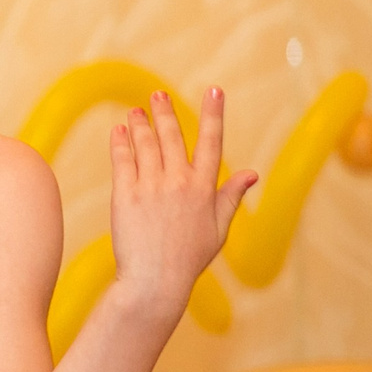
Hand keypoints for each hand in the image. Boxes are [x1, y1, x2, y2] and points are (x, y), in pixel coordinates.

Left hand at [109, 88, 255, 317]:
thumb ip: (232, 197)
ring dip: (140, 124)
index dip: (213, 114)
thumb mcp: (218, 229)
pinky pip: (123, 160)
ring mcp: (151, 187)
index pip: (212, 142)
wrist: (154, 281)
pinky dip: (121, 143)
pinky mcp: (126, 195)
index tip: (215, 90)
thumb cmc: (188, 258)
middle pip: (173, 137)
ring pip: (146, 145)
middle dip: (165, 113)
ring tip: (135, 111)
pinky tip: (118, 130)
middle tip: (157, 95)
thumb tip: (253, 173)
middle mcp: (179, 182)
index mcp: (204, 188)